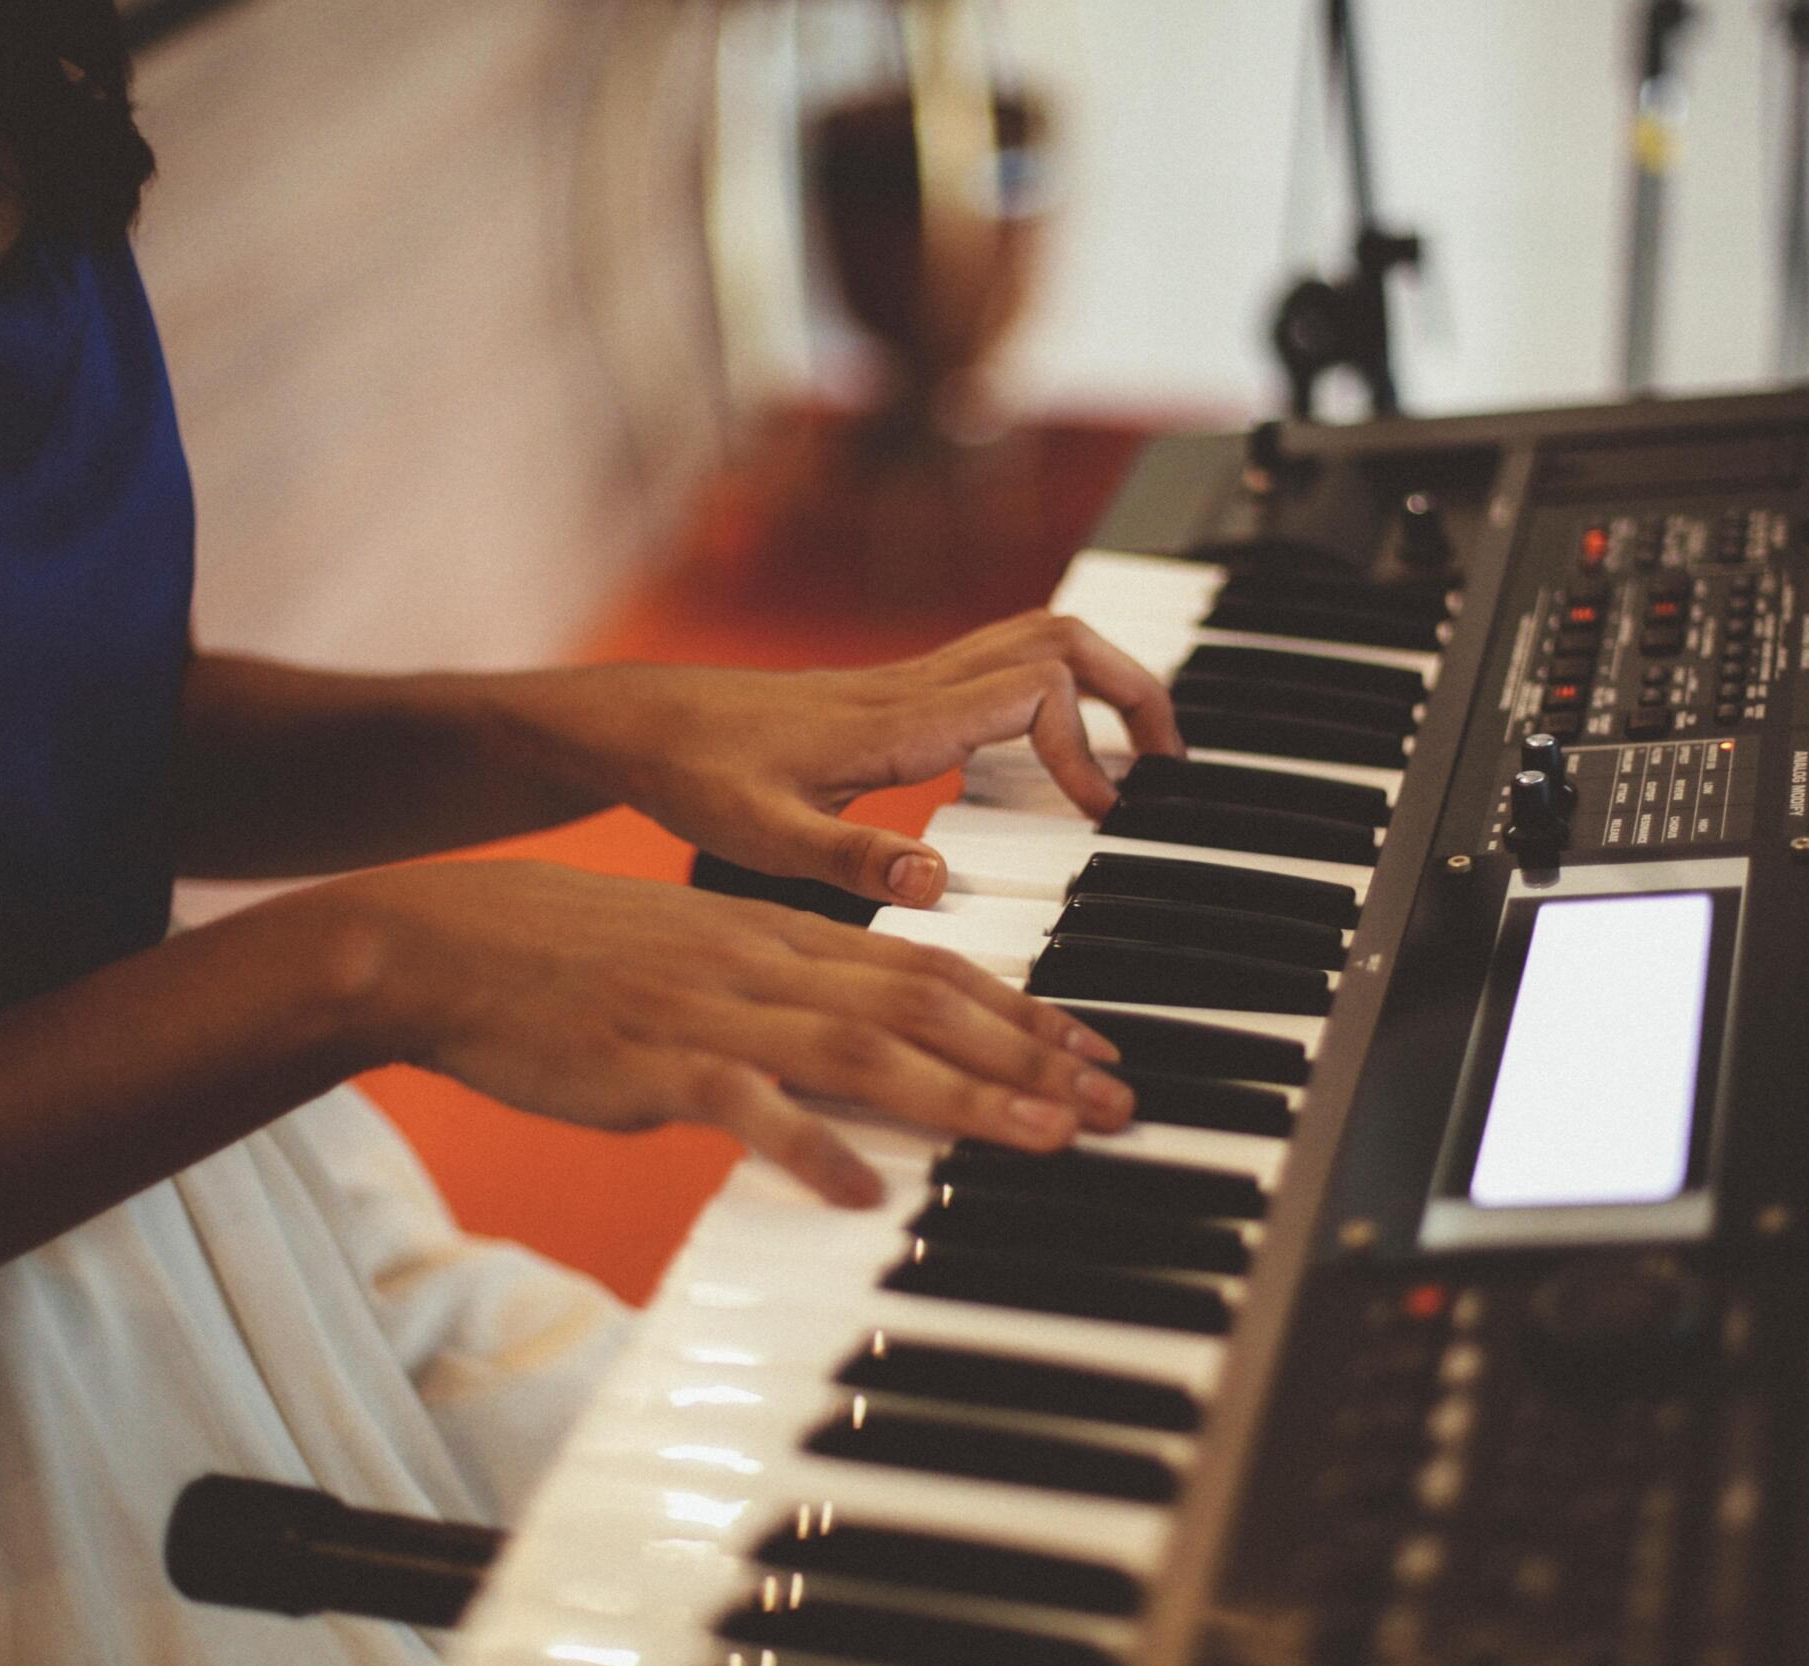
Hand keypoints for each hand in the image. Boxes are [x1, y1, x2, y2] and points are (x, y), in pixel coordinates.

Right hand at [336, 860, 1134, 1205]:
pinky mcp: (651, 1064)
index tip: (1096, 1051)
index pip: (931, 969)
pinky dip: (807, 1145)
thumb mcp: (703, 956)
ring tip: (1041, 1137)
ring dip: (962, 1096)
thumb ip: (789, 992)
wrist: (453, 946)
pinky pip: (745, 1106)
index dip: (1024, 1010)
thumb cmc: (579, 960)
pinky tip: (861, 1190)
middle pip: (924, 1008)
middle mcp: (766, 963)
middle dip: (1030, 1056)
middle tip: (1112, 1104)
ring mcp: (710, 1011)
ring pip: (861, 1050)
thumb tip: (868, 1050)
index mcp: (782, 934)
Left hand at [497, 611, 1183, 906]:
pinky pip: (1003, 670)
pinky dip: (1056, 698)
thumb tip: (936, 882)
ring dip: (1103, 683)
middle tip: (1169, 764)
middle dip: (1134, 689)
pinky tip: (1053, 764)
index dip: (1085, 749)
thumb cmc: (692, 776)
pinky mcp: (898, 697)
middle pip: (1060, 640)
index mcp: (899, 720)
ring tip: (1138, 758)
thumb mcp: (756, 836)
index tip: (1099, 818)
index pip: (1036, 690)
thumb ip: (846, 861)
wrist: (640, 726)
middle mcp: (916, 688)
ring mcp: (910, 685)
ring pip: (1038, 641)